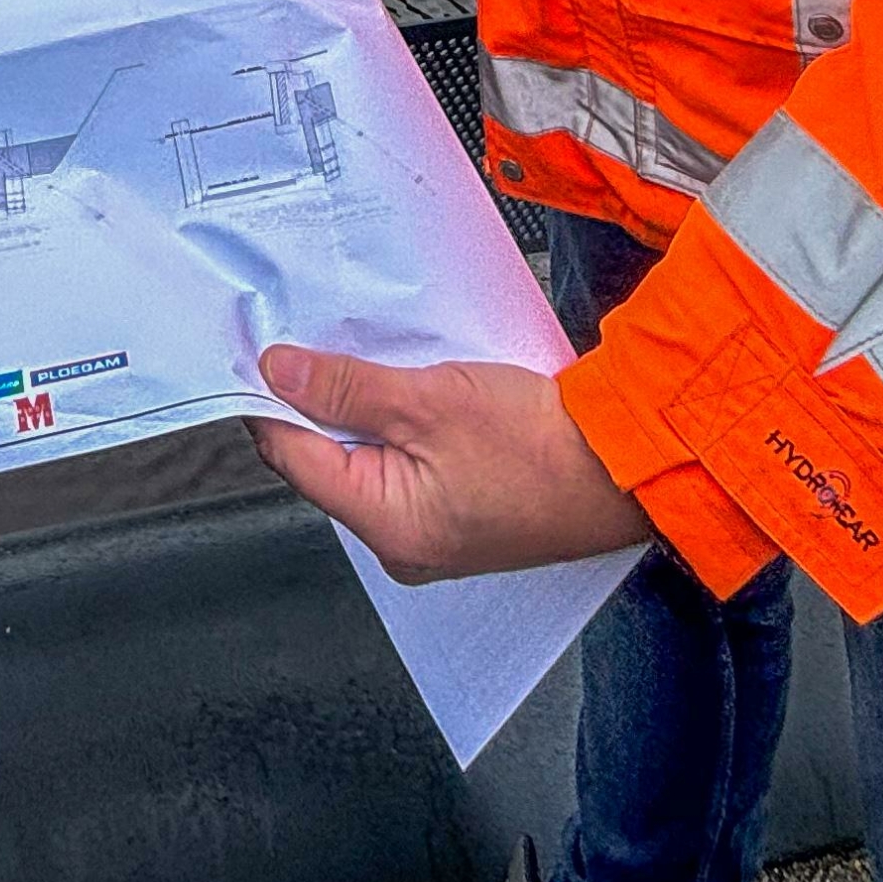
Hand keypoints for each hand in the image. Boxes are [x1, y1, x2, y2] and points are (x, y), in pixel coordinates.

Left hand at [248, 343, 655, 581]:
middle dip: (319, 400)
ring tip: (365, 357)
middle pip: (326, 459)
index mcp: (384, 525)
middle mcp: (399, 541)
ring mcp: (430, 530)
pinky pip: (405, 462)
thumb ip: (347, 387)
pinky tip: (406, 385)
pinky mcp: (457, 511)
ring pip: (366, 457)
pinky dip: (398, 423)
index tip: (259, 350)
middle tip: (315, 339)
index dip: (269, 400)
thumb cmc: (540, 446)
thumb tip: (278, 372)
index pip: (293, 457)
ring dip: (362, 406)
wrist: (624, 465)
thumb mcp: (430, 399)